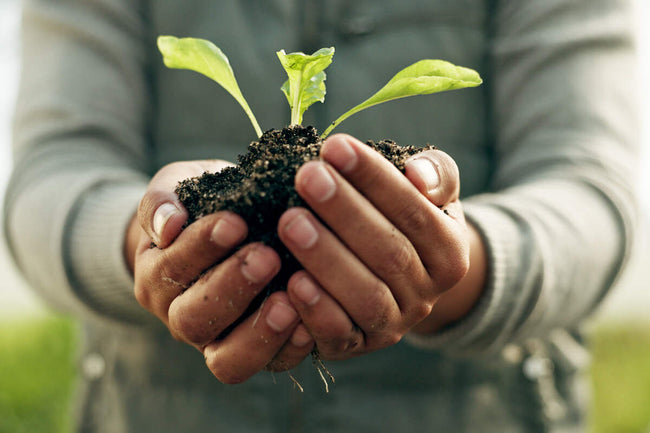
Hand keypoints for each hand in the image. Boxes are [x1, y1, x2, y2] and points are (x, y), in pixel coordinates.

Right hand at [126, 160, 313, 382]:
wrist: (226, 226)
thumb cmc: (202, 203)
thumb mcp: (178, 187)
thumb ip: (163, 200)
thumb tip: (168, 224)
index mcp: (157, 277)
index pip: (170, 271)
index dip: (200, 249)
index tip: (234, 222)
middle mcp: (181, 317)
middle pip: (194, 319)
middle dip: (230, 288)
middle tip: (267, 256)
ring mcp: (219, 341)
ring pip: (227, 358)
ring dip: (258, 331)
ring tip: (288, 301)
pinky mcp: (259, 352)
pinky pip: (270, 364)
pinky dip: (289, 348)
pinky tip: (309, 324)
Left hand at [276, 134, 475, 360]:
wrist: (402, 279)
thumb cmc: (406, 220)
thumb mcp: (432, 194)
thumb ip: (435, 175)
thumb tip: (417, 175)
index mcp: (450, 252)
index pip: (414, 210)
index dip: (374, 179)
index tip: (335, 147)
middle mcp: (427, 294)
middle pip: (388, 252)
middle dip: (344, 212)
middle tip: (307, 176)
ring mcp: (393, 325)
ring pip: (366, 296)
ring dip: (326, 258)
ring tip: (290, 221)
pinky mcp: (358, 346)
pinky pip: (340, 335)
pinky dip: (317, 311)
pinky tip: (291, 281)